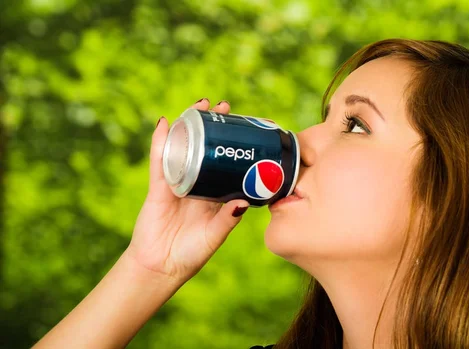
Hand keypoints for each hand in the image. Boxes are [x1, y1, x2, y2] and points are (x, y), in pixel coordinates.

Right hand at [126, 99, 248, 283]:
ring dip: (189, 125)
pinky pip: (159, 161)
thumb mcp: (215, 235)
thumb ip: (227, 220)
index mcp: (214, 193)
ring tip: (200, 105)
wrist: (161, 267)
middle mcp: (197, 184)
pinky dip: (161, 142)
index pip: (226, 162)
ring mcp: (177, 183)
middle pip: (205, 147)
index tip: (246, 126)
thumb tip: (242, 202)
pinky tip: (165, 123)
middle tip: (224, 108)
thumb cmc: (191, 254)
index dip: (233, 144)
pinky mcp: (158, 188)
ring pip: (183, 147)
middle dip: (213, 127)